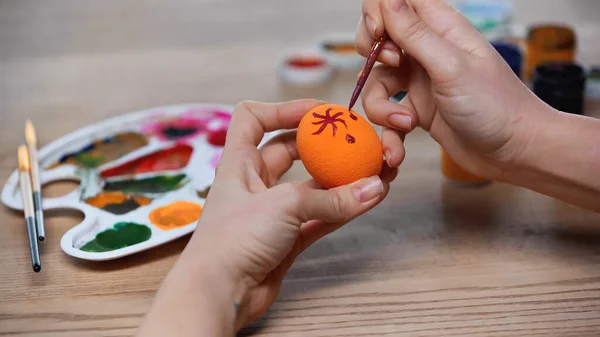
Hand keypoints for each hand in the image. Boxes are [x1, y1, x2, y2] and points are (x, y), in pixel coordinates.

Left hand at [138, 100, 396, 335]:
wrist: (219, 293)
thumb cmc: (233, 240)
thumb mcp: (282, 206)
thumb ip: (330, 198)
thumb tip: (372, 187)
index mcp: (239, 162)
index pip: (254, 118)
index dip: (284, 109)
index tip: (320, 112)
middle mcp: (255, 183)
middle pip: (291, 151)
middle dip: (323, 145)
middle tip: (355, 141)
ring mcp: (272, 212)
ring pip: (312, 187)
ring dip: (341, 180)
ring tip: (374, 171)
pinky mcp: (287, 239)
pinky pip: (320, 217)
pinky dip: (343, 210)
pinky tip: (368, 201)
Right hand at [356, 0, 550, 179]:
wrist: (514, 152)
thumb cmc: (495, 106)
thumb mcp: (451, 67)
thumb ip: (415, 35)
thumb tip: (387, 0)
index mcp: (440, 27)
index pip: (395, 1)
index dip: (377, 12)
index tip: (379, 36)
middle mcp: (427, 50)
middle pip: (378, 35)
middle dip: (370, 53)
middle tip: (391, 68)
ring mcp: (420, 80)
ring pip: (377, 80)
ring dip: (379, 106)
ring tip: (404, 123)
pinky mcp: (417, 110)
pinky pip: (387, 114)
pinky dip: (388, 133)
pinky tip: (398, 150)